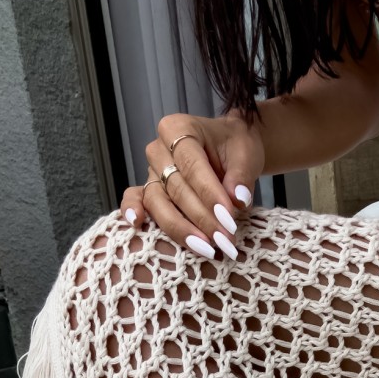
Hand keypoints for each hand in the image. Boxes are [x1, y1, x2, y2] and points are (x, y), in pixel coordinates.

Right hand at [117, 111, 265, 259]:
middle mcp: (159, 149)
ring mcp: (151, 171)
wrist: (228, 149)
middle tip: (225, 241)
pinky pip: (135, 198)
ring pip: (158, 202)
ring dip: (181, 228)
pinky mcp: (148, 189)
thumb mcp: (246, 153)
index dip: (210, 195)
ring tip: (206, 249)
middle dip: (202, 219)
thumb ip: (241, 175)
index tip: (229, 220)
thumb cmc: (235, 148)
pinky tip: (137, 225)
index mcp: (180, 129)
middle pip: (176, 189)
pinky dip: (132, 210)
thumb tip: (238, 200)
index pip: (192, 166)